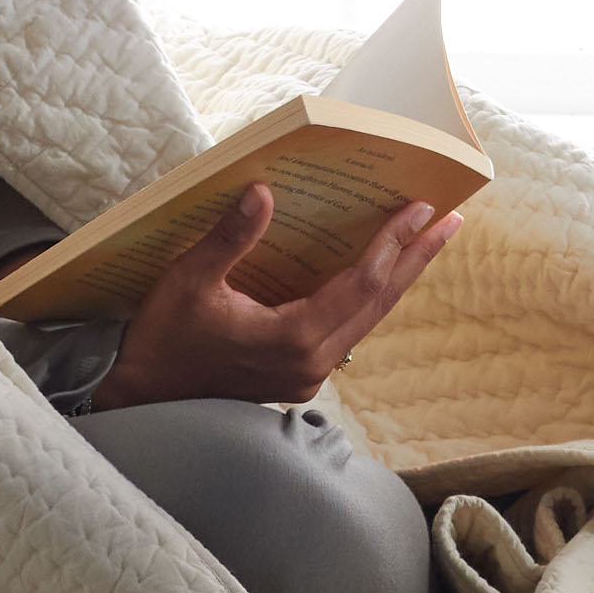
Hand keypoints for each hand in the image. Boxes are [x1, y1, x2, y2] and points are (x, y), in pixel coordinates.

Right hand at [91, 192, 460, 410]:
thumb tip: (262, 192)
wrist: (142, 400)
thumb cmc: (163, 341)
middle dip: (416, 260)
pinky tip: (377, 276)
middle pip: (379, 303)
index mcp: (292, 338)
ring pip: (368, 320)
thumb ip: (229, 237)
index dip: (394, 244)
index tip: (423, 209)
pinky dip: (369, 298)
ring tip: (426, 243)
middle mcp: (312, 361)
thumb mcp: (188, 281)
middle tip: (450, 222)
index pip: (362, 283)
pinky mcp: (300, 376)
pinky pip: (348, 330)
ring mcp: (309, 374)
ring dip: (398, 279)